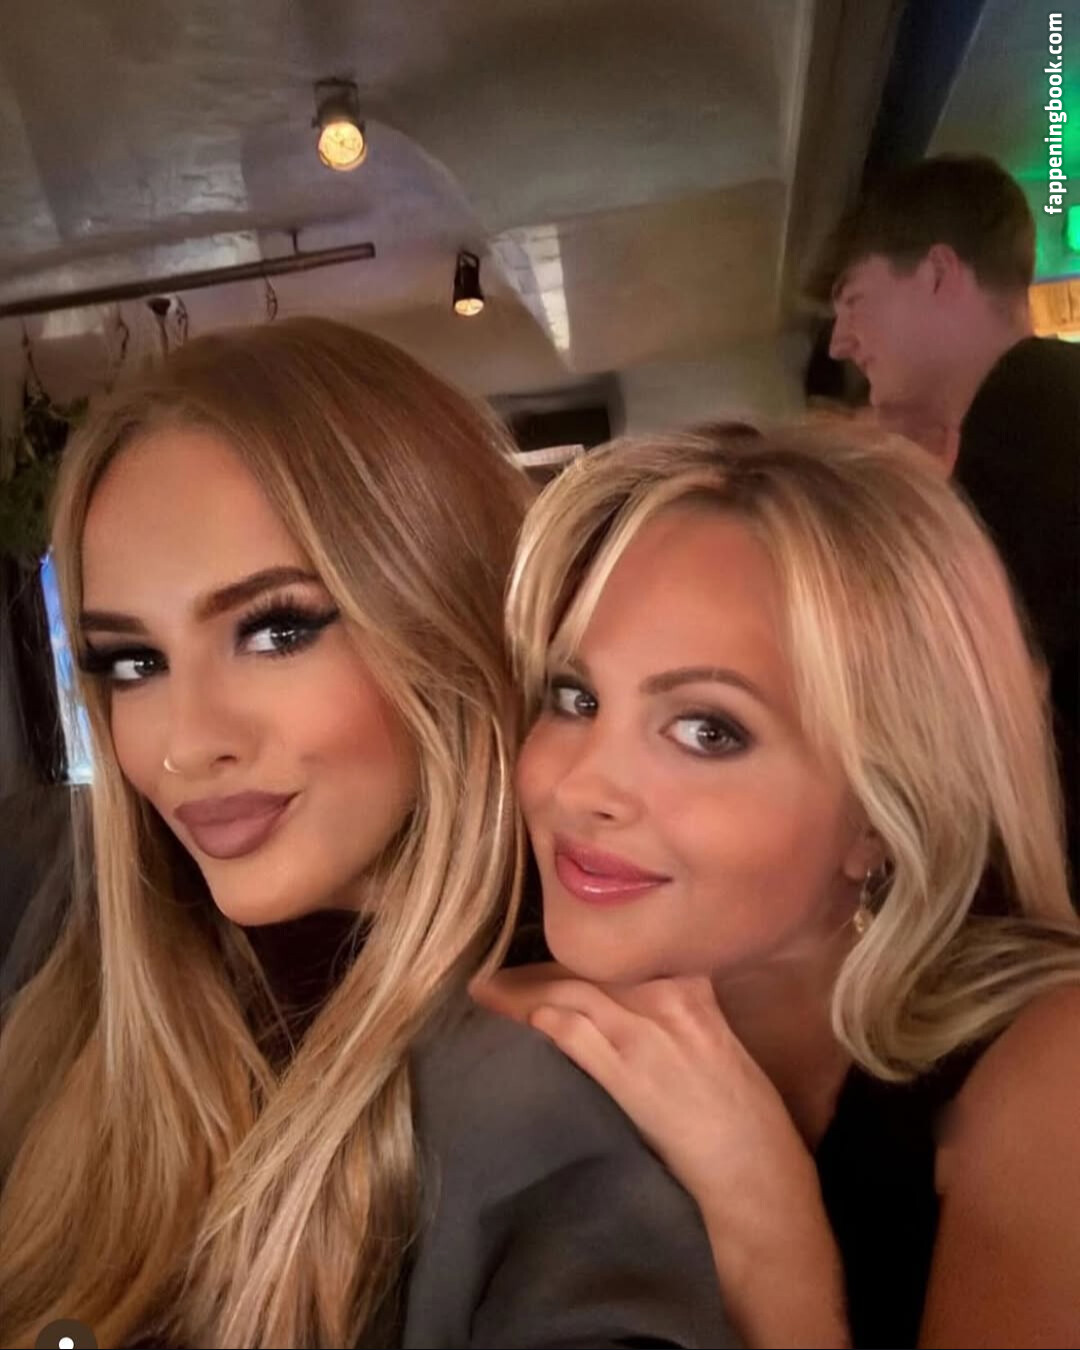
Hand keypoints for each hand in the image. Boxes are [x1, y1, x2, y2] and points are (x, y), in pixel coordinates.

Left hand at [472, 965, 849, 1346]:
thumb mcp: (714, 1035)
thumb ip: (673, 1003)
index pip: (622, 946)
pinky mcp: (626, 1072)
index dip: (578, 944)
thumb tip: (623, 993)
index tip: (547, 943)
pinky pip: (569, 1029)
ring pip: (571, 988)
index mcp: (692, 983)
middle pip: (590, 961)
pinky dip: (531, 1014)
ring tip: (488, 989)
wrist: (756, 1170)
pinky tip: (501, 1009)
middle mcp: (667, 996)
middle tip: (500, 968)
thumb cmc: (742, 1110)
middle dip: (542, 962)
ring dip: (523, 987)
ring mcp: (644, 1032)